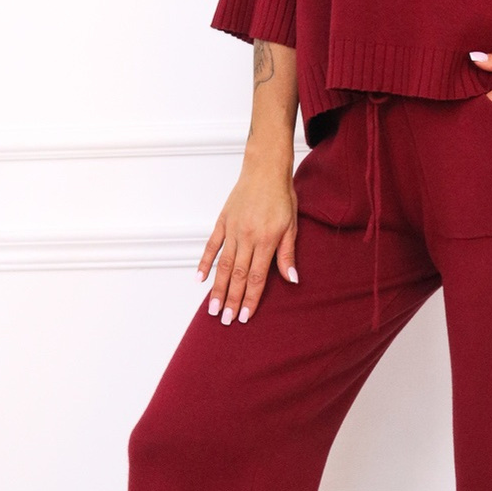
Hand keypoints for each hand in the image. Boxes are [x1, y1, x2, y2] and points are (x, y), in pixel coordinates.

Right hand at [197, 157, 299, 324]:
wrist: (265, 169)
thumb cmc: (281, 196)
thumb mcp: (292, 225)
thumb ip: (287, 254)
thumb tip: (291, 279)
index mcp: (266, 240)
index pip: (257, 277)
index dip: (251, 299)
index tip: (245, 317)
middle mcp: (247, 237)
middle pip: (237, 276)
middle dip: (232, 300)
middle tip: (225, 321)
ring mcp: (232, 230)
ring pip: (223, 265)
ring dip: (217, 289)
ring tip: (212, 309)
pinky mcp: (222, 222)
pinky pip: (211, 246)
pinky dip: (204, 263)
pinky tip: (199, 280)